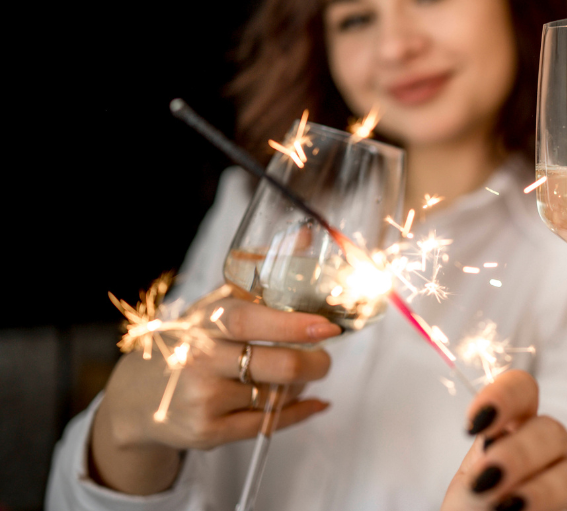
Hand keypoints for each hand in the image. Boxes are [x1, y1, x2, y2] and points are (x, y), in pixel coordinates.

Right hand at [90, 286, 339, 494]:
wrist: (136, 399)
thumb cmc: (189, 342)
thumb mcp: (212, 306)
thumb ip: (257, 274)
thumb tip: (305, 235)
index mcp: (202, 323)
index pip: (249, 321)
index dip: (293, 325)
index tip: (328, 327)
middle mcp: (199, 361)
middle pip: (276, 366)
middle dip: (314, 363)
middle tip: (325, 356)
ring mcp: (203, 400)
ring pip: (277, 395)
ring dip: (300, 385)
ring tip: (300, 375)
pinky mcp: (208, 433)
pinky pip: (268, 424)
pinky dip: (298, 412)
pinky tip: (311, 402)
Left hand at [442, 370, 566, 510]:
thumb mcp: (468, 492)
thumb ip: (482, 476)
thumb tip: (493, 468)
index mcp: (514, 428)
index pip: (522, 391)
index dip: (504, 397)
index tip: (477, 422)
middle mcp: (546, 447)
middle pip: (550, 431)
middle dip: (519, 454)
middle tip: (487, 480)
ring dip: (545, 490)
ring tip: (509, 508)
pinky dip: (559, 507)